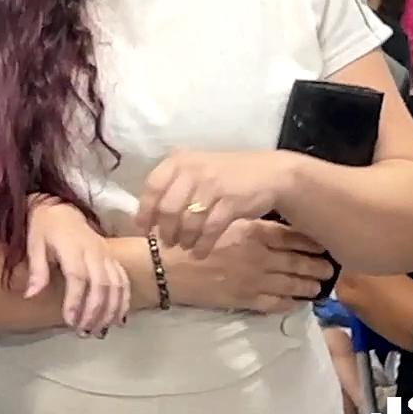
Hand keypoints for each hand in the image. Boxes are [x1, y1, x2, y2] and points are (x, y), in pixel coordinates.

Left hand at [24, 194, 128, 334]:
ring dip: (110, 310)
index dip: (75, 300)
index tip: (70, 321)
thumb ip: (37, 270)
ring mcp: (106, 255)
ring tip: (98, 331)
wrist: (61, 210)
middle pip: (100, 284)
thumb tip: (31, 296)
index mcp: (72, 246)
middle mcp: (94, 251)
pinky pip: (124, 281)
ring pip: (116, 285)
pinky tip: (118, 320)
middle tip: (83, 331)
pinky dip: (123, 301)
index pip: (77, 276)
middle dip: (94, 311)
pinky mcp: (113, 259)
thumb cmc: (44, 229)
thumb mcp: (34, 245)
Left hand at [137, 149, 298, 255]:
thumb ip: (173, 185)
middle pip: (168, 209)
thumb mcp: (197, 169)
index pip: (152, 186)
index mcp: (180, 160)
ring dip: (183, 239)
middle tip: (167, 242)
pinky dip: (202, 245)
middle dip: (165, 230)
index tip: (142, 229)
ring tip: (184, 247)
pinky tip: (199, 253)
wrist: (270, 174)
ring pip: (188, 221)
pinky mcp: (231, 202)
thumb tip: (146, 214)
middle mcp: (193, 171)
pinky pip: (210, 230)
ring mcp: (213, 186)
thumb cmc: (226, 174)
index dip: (145, 211)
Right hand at [164, 219, 331, 312]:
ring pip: (292, 284)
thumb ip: (243, 223)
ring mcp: (253, 281)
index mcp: (251, 233)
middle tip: (329, 265)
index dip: (310, 240)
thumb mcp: (217, 221)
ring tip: (320, 285)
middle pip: (298, 261)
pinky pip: (276, 303)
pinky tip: (299, 301)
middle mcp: (258, 257)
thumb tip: (267, 225)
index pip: (291, 237)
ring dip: (309, 284)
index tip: (321, 241)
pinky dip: (291, 302)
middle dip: (317, 264)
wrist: (163, 267)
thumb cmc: (185, 239)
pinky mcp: (245, 300)